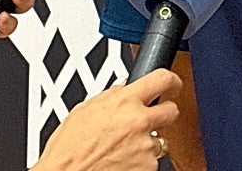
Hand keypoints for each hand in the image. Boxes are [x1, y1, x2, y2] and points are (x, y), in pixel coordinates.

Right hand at [35, 69, 182, 170]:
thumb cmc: (68, 148)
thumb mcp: (84, 109)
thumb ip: (110, 96)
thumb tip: (123, 89)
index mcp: (124, 101)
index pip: (162, 79)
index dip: (172, 80)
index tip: (173, 84)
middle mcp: (139, 121)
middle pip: (172, 110)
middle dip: (163, 112)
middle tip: (152, 116)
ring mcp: (145, 146)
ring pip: (160, 139)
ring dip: (147, 141)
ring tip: (124, 146)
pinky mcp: (148, 167)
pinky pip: (151, 160)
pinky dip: (141, 160)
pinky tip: (122, 159)